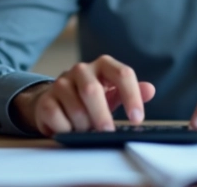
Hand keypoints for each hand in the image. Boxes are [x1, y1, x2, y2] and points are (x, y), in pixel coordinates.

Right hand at [11, 55, 155, 135]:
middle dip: (102, 115)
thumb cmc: (92, 99)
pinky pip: (57, 118)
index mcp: (104, 65)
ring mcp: (61, 82)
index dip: (131, 96)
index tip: (137, 118)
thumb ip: (134, 92)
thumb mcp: (115, 94)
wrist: (57, 101)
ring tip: (87, 129)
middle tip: (108, 132)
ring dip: (83, 125)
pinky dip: (67, 129)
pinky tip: (70, 129)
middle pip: (92, 91)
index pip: (122, 74)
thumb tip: (150, 90)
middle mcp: (82, 69)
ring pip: (75, 108)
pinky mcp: (46, 99)